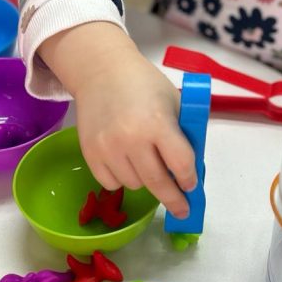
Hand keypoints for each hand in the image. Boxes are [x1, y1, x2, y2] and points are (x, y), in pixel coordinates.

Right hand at [39, 24, 196, 218]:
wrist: (102, 72)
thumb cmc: (144, 85)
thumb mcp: (174, 102)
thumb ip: (183, 135)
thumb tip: (190, 171)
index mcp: (158, 123)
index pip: (180, 164)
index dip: (189, 179)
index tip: (192, 186)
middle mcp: (131, 139)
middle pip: (158, 183)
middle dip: (174, 200)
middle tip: (182, 210)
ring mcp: (108, 148)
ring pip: (135, 185)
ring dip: (146, 181)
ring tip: (146, 160)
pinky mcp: (90, 154)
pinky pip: (111, 183)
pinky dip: (122, 179)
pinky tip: (127, 162)